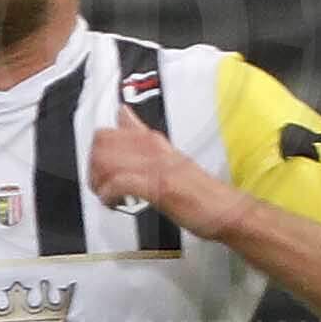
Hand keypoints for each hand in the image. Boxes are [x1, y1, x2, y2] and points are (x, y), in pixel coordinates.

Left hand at [87, 116, 234, 235]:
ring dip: (99, 183)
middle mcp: (153, 148)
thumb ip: (140, 135)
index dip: (97, 153)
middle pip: (102, 144)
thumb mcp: (165, 156)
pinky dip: (110, 195)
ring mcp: (157, 166)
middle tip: (102, 186)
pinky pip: (120, 183)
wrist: (227, 209)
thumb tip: (122, 112)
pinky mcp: (159, 187)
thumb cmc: (197, 189)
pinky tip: (115, 204)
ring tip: (109, 197)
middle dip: (93, 168)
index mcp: (154, 141)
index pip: (110, 131)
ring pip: (107, 162)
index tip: (102, 171)